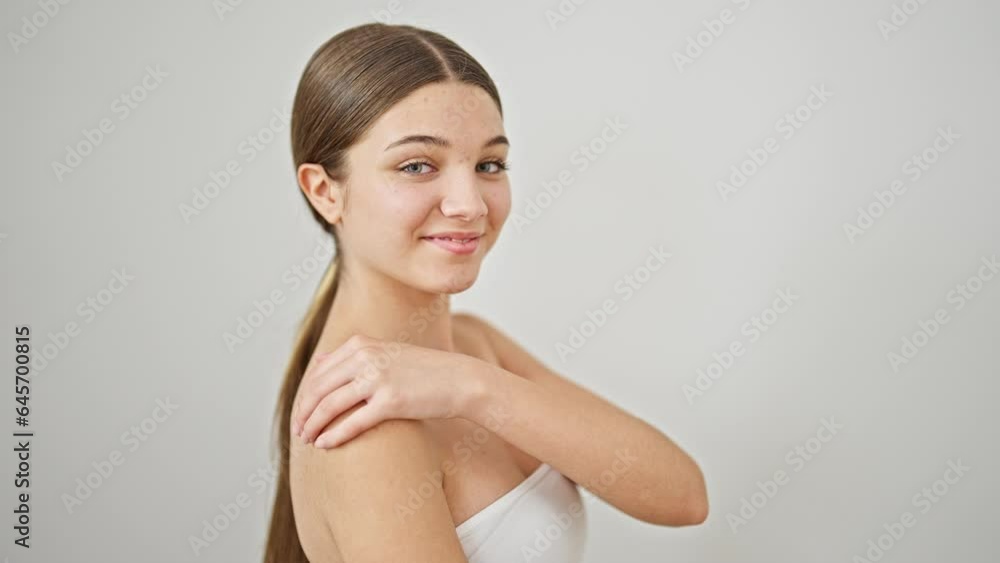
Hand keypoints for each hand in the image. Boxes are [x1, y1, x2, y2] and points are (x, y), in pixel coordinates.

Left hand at [291, 334, 483, 447]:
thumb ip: (352, 355)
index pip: (319, 372)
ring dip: (313, 425)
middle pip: (319, 389)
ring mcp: (378, 378)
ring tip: (307, 439)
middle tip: (298, 430)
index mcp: (361, 343)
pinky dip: (333, 435)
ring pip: (329, 405)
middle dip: (304, 412)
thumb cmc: (423, 370)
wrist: (459, 379)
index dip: (305, 395)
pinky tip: (324, 445)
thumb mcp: (385, 352)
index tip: (300, 412)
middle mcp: (366, 357)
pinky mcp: (390, 401)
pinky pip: (352, 422)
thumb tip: (319, 359)